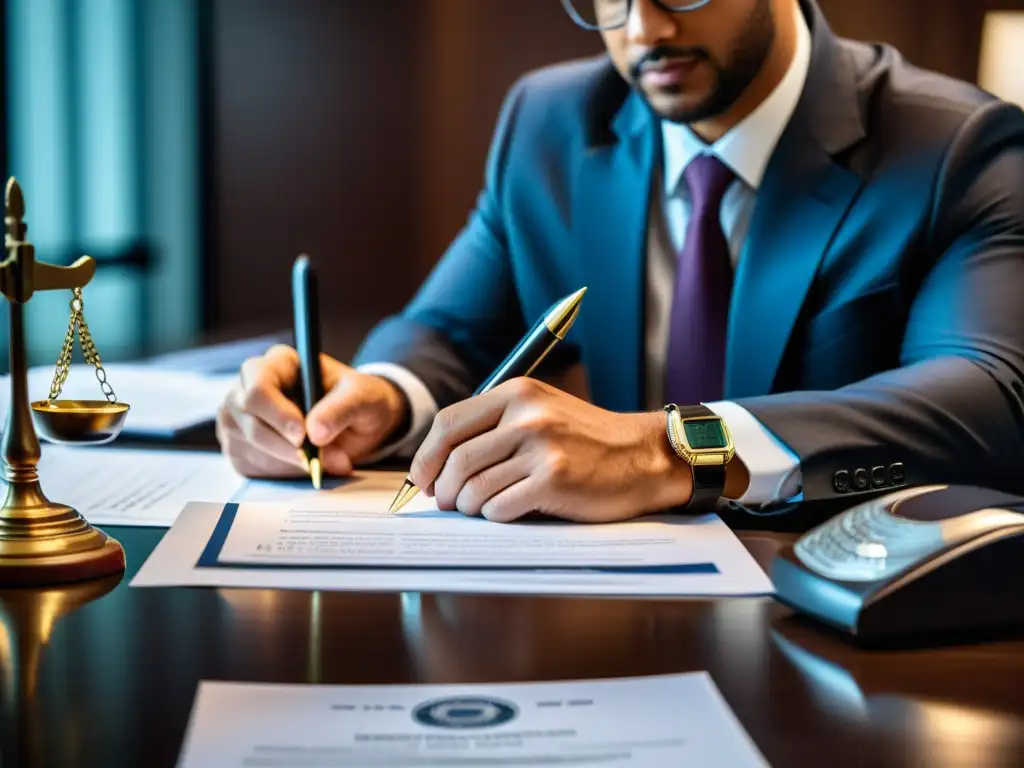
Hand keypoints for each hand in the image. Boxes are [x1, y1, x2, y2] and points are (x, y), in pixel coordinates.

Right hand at [216, 344, 408, 477]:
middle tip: (317, 459)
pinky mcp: (240, 444)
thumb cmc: (356, 399)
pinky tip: (302, 462)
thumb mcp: (363, 396)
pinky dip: (282, 472)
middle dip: (286, 447)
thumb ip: (342, 409)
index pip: (259, 386)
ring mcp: (239, 416)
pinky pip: (251, 466)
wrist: (356, 422)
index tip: (303, 436)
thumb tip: (316, 433)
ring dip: (288, 462)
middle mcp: (249, 385)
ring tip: (321, 459)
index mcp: (279, 363)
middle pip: (250, 422)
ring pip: (250, 447)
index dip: (278, 414)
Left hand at [408, 378, 693, 522]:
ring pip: (475, 488)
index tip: (423, 480)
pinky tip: (510, 511)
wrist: (642, 456)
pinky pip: (500, 508)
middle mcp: (527, 416)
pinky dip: (496, 516)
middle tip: (449, 503)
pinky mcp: (554, 480)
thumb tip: (436, 466)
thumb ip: (493, 427)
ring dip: (470, 506)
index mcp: (517, 392)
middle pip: (456, 460)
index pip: (448, 423)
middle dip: (444, 490)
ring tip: (481, 508)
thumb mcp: (540, 412)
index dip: (427, 457)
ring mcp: (542, 447)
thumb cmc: (585, 441)